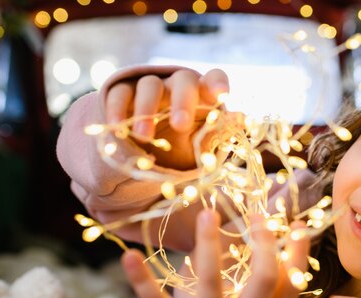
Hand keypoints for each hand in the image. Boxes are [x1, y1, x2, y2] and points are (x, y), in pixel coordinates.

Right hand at [105, 68, 230, 169]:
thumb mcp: (200, 146)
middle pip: (182, 80)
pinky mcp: (123, 95)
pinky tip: (117, 126)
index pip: (214, 79)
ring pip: (149, 86)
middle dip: (182, 101)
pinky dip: (118, 110)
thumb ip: (217, 133)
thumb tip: (242, 119)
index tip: (221, 94)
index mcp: (202, 95)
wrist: (146, 155)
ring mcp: (150, 87)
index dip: (217, 83)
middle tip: (180, 126)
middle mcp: (177, 85)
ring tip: (145, 138)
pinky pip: (120, 95)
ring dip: (146, 110)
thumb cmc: (182, 147)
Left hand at [121, 209, 309, 297]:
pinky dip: (142, 280)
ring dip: (209, 244)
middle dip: (263, 243)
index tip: (299, 226)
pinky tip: (129, 256)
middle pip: (263, 279)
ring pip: (212, 282)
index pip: (291, 286)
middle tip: (256, 216)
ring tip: (207, 215)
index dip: (299, 255)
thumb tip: (277, 248)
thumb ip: (268, 297)